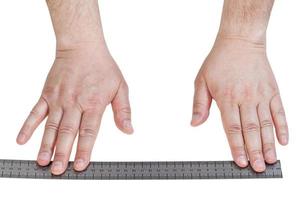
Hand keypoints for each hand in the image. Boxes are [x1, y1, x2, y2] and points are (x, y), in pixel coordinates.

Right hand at [17, 42, 132, 174]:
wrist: (82, 47)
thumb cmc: (102, 67)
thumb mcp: (120, 87)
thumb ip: (123, 111)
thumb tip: (129, 130)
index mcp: (93, 103)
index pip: (88, 131)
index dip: (84, 150)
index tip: (80, 165)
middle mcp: (74, 103)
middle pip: (67, 132)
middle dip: (62, 153)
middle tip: (58, 170)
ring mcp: (58, 99)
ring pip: (50, 126)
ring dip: (45, 145)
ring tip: (42, 161)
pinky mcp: (47, 94)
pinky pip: (35, 112)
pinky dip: (28, 126)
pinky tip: (22, 140)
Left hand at [191, 37, 287, 171]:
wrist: (240, 42)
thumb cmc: (219, 61)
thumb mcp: (201, 81)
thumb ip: (199, 104)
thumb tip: (195, 123)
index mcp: (227, 98)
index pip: (232, 128)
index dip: (237, 146)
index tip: (240, 161)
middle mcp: (245, 99)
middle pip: (251, 130)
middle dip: (255, 151)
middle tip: (258, 168)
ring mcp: (261, 95)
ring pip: (266, 124)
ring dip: (269, 144)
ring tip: (271, 160)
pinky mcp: (272, 90)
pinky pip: (279, 111)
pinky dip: (282, 126)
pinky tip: (284, 140)